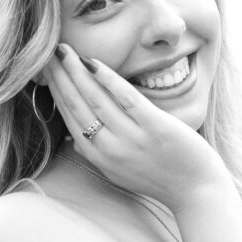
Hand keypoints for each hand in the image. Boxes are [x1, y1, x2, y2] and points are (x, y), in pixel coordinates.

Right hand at [44, 43, 224, 209]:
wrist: (196, 191)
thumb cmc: (160, 178)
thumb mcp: (119, 172)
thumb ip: (97, 154)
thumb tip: (74, 139)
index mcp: (99, 157)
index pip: (69, 117)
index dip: (55, 91)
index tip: (45, 69)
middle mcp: (110, 149)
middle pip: (76, 105)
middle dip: (58, 76)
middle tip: (46, 52)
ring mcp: (132, 139)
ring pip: (95, 99)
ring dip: (76, 72)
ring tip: (64, 50)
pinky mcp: (155, 128)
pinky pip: (127, 99)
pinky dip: (109, 80)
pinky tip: (95, 63)